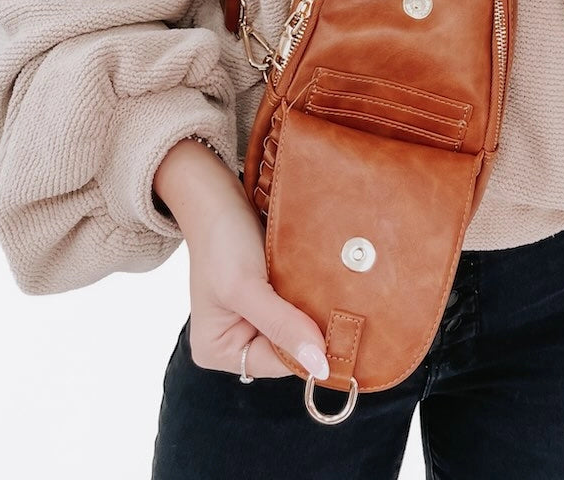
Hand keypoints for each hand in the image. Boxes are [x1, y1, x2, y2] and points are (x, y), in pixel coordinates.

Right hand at [183, 176, 330, 380]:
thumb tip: (319, 367)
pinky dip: (310, 296)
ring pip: (297, 326)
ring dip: (314, 311)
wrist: (219, 196)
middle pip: (289, 346)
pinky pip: (298, 306)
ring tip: (336, 294)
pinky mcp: (269, 295)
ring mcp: (253, 318)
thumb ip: (281, 326)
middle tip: (343, 306)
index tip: (344, 329)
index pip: (278, 363)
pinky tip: (325, 285)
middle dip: (312, 328)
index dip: (309, 349)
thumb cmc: (221, 241)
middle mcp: (235, 340)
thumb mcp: (246, 287)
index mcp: (219, 350)